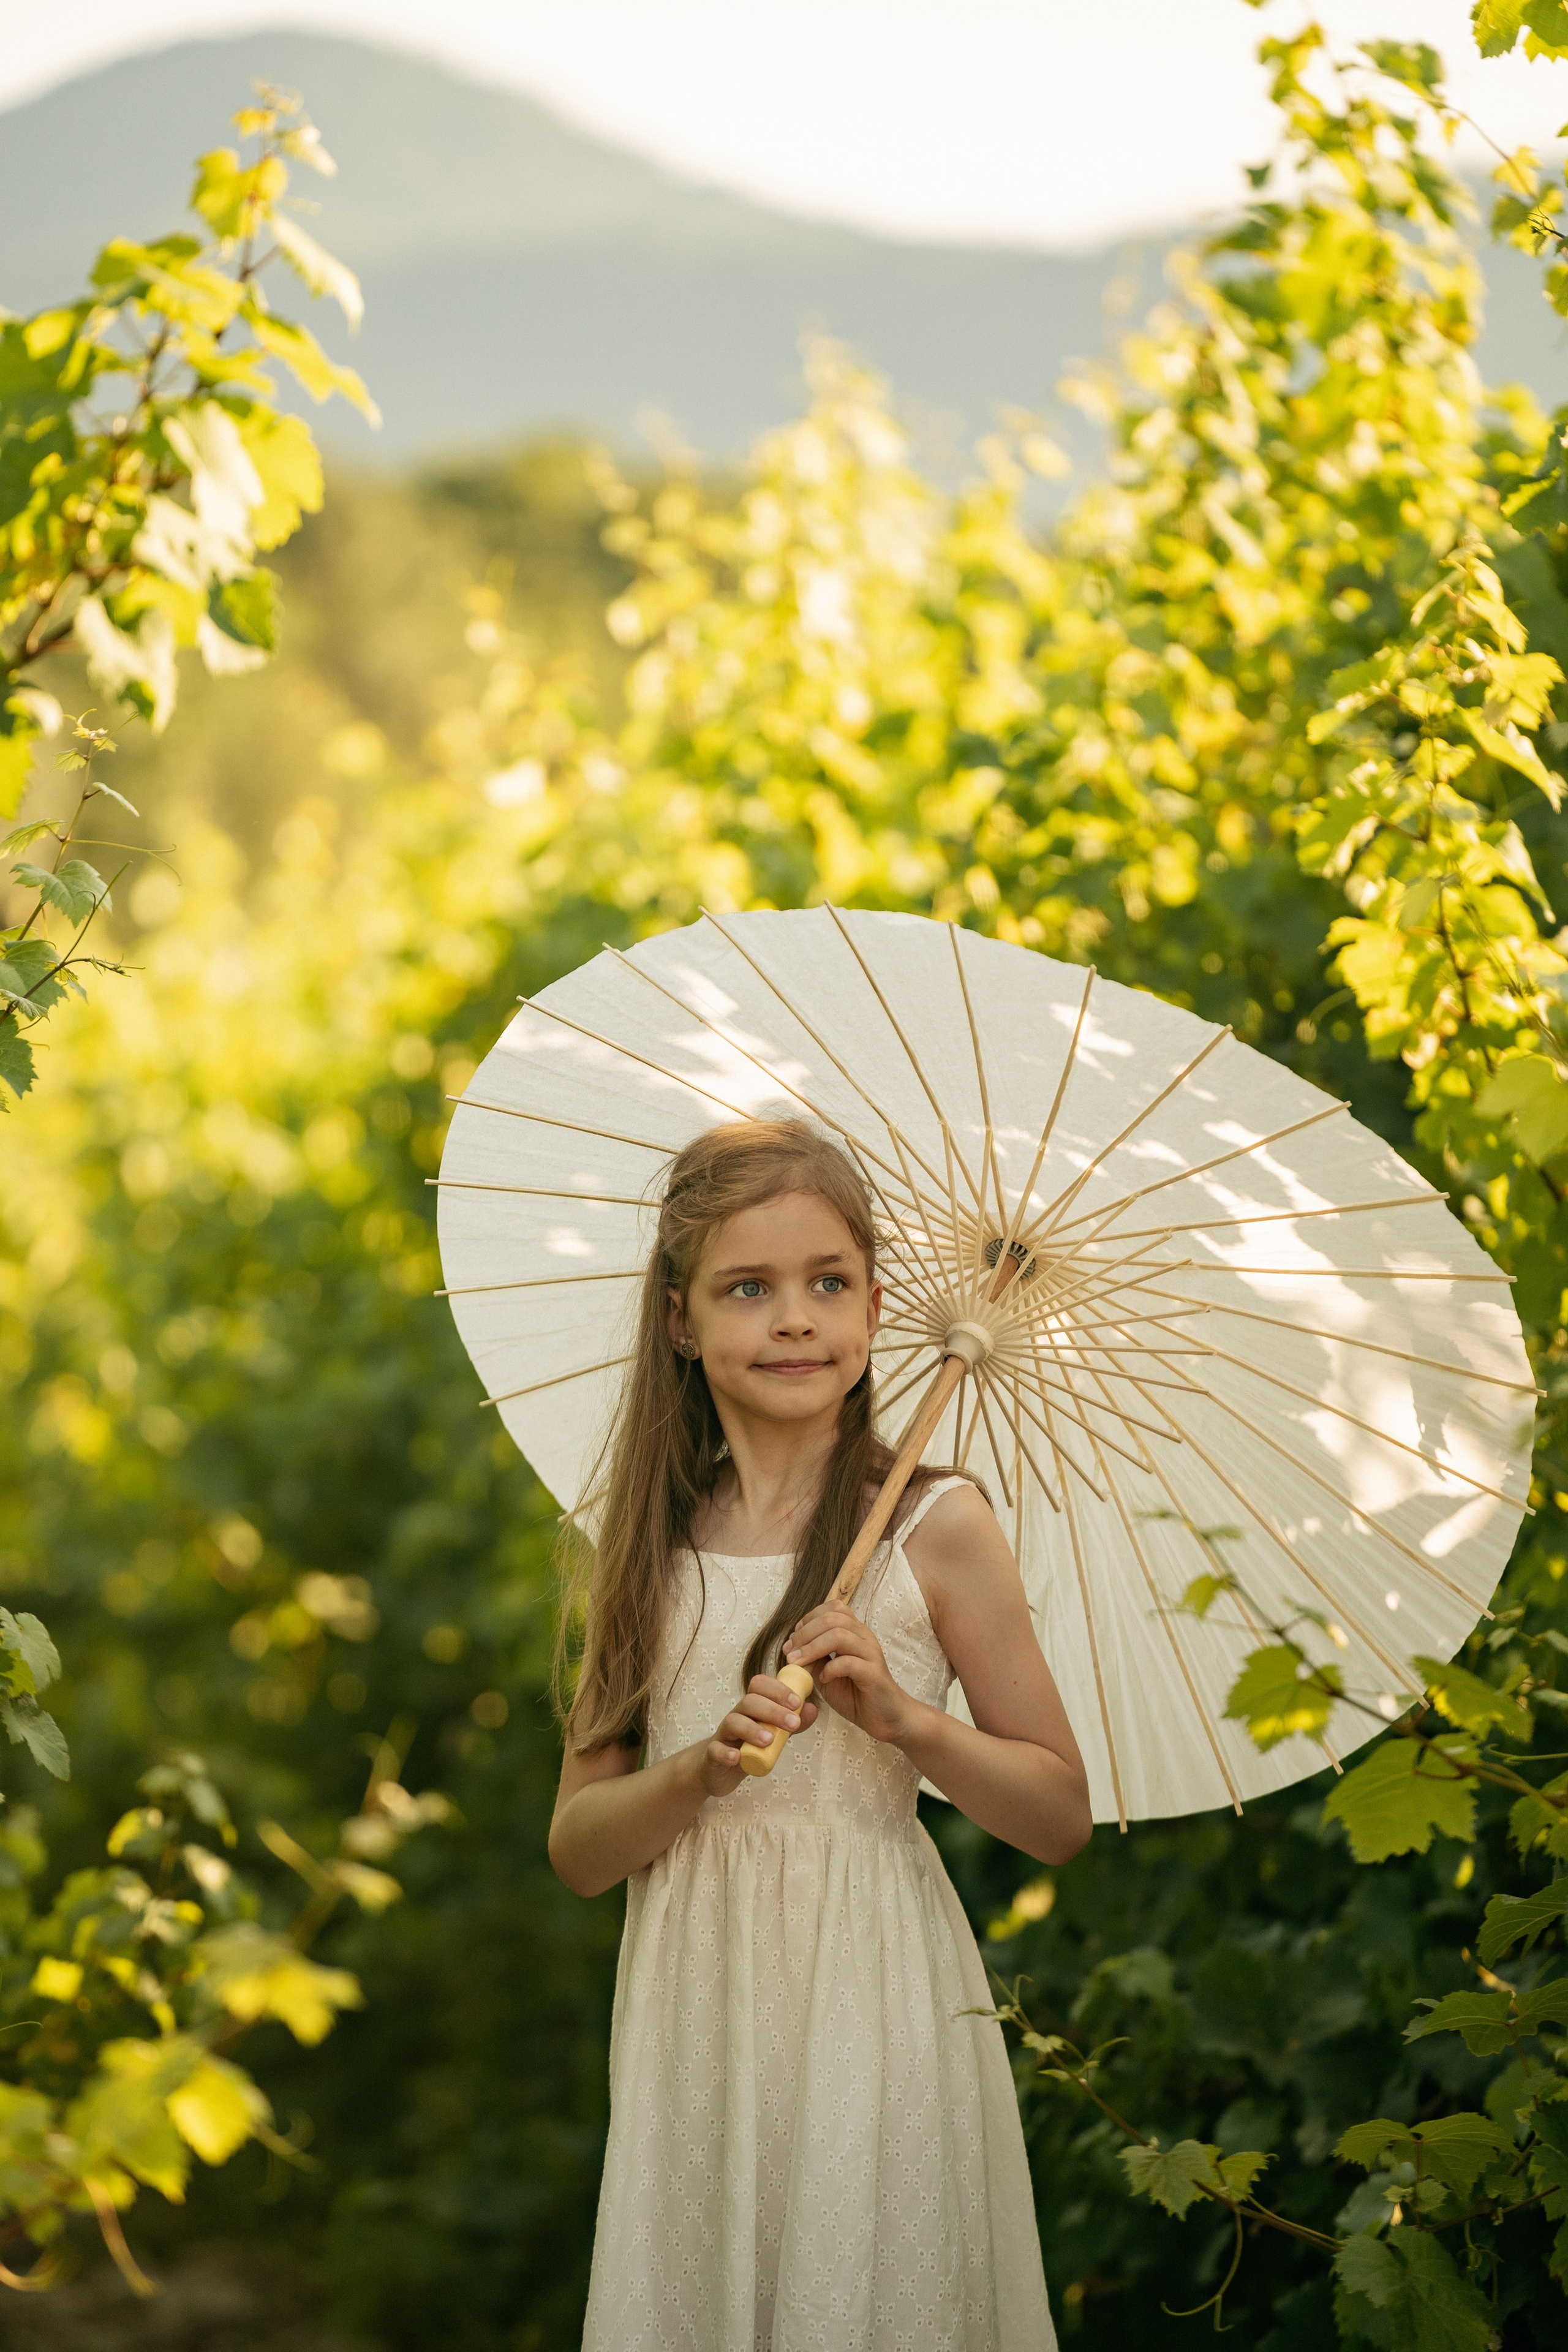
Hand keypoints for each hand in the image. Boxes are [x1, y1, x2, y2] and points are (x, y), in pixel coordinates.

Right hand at [697, 1673, 819, 1796]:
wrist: (718, 1769)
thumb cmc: (749, 1745)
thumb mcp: (774, 1733)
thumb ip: (793, 1722)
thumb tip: (812, 1708)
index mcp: (752, 1707)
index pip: (759, 1685)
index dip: (777, 1689)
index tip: (797, 1702)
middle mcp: (737, 1715)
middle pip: (749, 1702)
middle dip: (773, 1710)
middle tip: (792, 1723)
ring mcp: (723, 1734)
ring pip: (732, 1722)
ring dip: (751, 1729)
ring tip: (769, 1740)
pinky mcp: (713, 1754)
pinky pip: (715, 1749)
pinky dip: (725, 1753)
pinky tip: (736, 1758)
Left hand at [786, 1606, 918, 1746]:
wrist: (884, 1717)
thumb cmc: (854, 1694)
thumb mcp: (826, 1673)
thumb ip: (812, 1659)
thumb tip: (792, 1650)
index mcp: (855, 1632)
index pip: (834, 1608)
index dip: (809, 1619)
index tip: (793, 1639)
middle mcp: (864, 1637)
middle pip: (833, 1618)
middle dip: (805, 1633)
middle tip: (789, 1653)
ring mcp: (871, 1654)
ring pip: (840, 1635)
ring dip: (812, 1648)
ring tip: (798, 1663)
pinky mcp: (874, 1674)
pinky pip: (849, 1662)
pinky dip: (830, 1669)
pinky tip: (823, 1679)